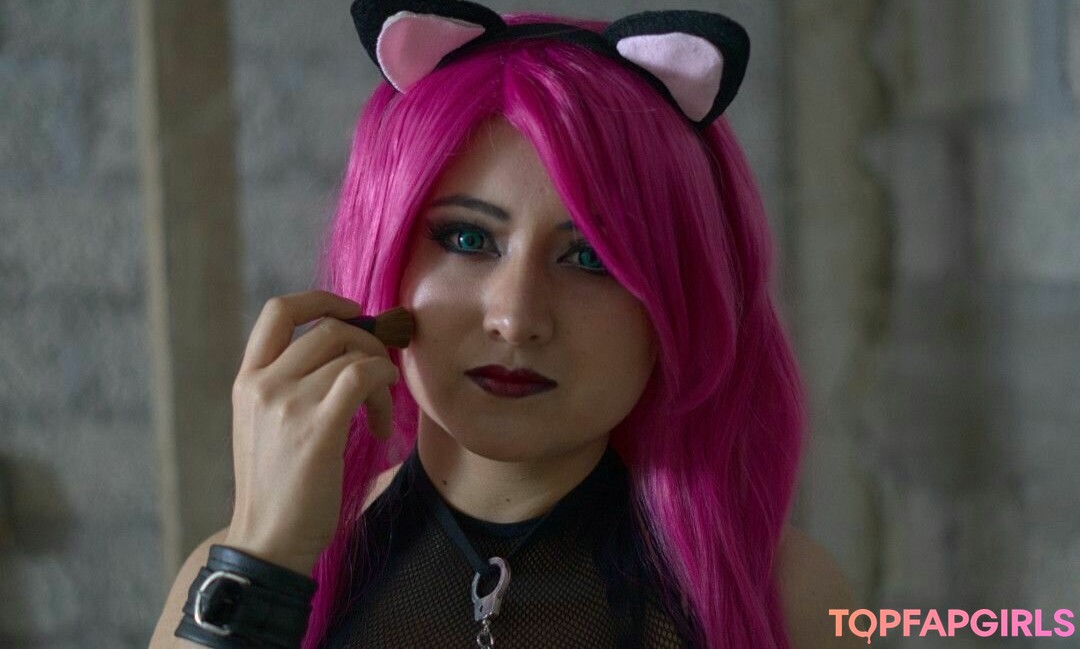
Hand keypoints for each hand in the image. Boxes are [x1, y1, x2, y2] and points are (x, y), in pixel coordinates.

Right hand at [223, 290, 398, 573]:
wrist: (268, 539)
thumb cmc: (279, 485)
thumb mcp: (266, 424)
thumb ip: (291, 384)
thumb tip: (346, 349)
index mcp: (247, 380)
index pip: (278, 310)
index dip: (321, 299)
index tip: (353, 311)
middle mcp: (262, 384)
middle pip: (329, 329)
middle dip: (367, 346)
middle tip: (379, 381)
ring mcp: (286, 404)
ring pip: (351, 354)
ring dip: (378, 377)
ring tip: (375, 415)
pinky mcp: (316, 428)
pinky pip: (361, 376)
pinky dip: (381, 384)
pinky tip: (378, 418)